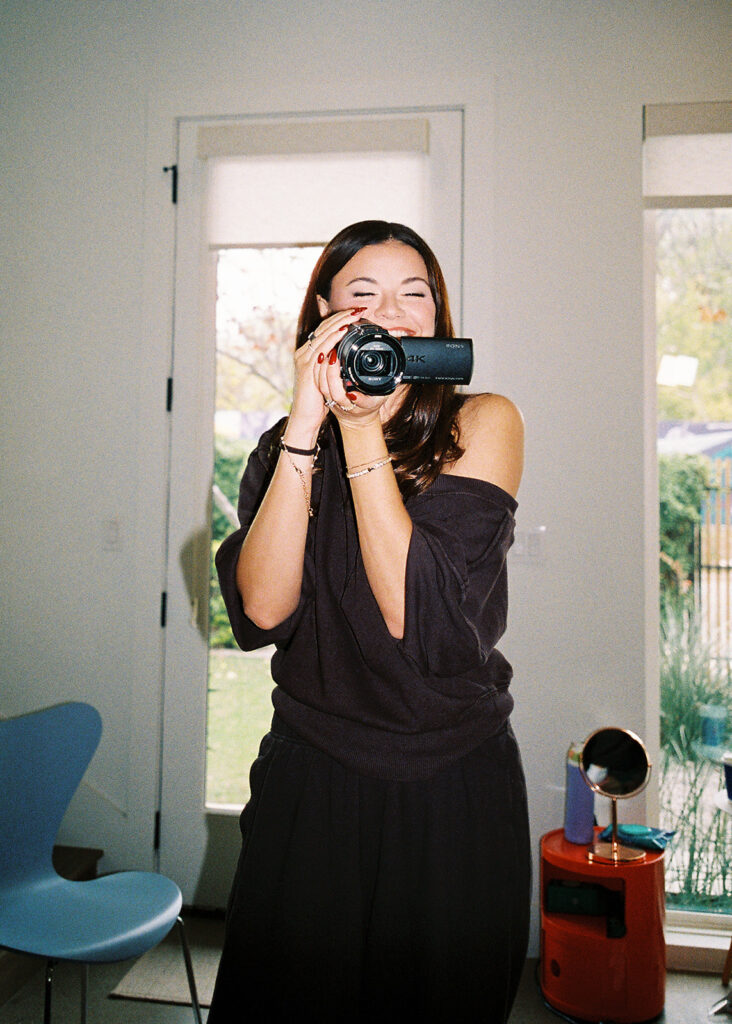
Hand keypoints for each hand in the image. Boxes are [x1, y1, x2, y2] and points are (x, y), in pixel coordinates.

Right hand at [289, 307, 367, 430]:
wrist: (306, 417)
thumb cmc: (317, 401)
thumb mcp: (327, 379)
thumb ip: (333, 368)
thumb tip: (346, 360)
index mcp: (308, 354)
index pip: (324, 330)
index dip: (339, 320)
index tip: (355, 313)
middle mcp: (304, 353)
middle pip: (323, 327)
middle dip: (341, 316)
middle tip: (358, 309)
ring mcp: (304, 359)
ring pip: (323, 334)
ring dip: (340, 322)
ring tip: (354, 315)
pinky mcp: (307, 367)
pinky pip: (322, 347)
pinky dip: (334, 337)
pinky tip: (344, 330)